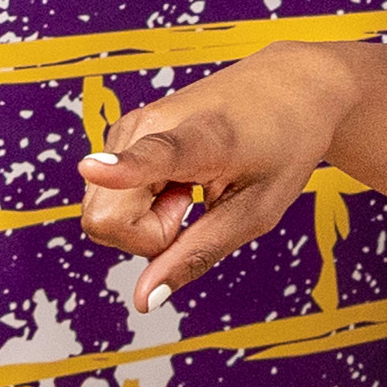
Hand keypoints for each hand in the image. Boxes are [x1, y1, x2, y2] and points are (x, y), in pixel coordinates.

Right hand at [76, 52, 349, 311]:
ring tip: (192, 187)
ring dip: (148, 221)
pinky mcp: (122, 133)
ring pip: (103, 212)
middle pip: (106, 219)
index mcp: (200, 138)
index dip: (120, 170)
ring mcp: (128, 127)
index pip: (155, 156)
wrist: (292, 86)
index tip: (93, 168)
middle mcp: (148, 124)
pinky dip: (144, 204)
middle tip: (193, 207)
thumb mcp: (257, 211)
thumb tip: (144, 300)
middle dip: (149, 238)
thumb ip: (198, 254)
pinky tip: (180, 179)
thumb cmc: (283, 147)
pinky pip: (111, 198)